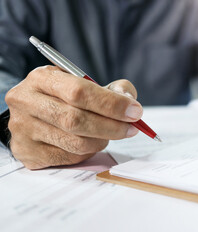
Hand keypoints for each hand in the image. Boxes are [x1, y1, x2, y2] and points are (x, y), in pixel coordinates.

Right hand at [5, 66, 141, 168]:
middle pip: (76, 120)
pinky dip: (89, 152)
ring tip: (110, 134)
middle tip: (132, 128)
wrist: (31, 114)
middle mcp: (26, 102)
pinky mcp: (28, 152)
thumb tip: (130, 103)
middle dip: (112, 126)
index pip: (79, 92)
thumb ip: (111, 89)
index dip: (111, 104)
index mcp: (41, 78)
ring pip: (75, 142)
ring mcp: (24, 129)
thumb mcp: (83, 83)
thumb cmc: (63, 97)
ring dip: (102, 140)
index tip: (135, 111)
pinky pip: (69, 157)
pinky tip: (92, 142)